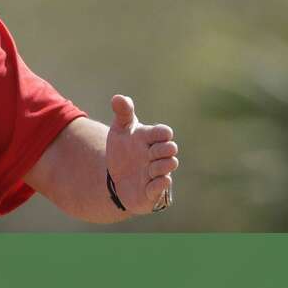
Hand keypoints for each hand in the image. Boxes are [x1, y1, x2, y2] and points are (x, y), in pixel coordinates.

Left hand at [105, 95, 177, 213]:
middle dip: (161, 149)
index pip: (164, 132)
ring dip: (159, 166)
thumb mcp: (120, 129)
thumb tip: (118, 98)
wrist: (117, 176)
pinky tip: (147, 184)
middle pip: (171, 148)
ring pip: (169, 166)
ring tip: (147, 169)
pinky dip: (157, 185)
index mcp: (152, 138)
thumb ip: (122, 112)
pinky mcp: (154, 190)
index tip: (150, 137)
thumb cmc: (123, 148)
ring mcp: (158, 172)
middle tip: (148, 153)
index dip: (161, 133)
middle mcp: (158, 154)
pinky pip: (162, 187)